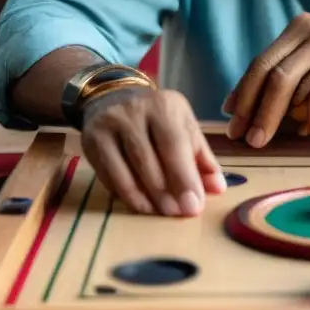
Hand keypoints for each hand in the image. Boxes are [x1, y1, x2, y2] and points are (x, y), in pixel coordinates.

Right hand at [81, 87, 226, 216]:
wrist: (112, 95)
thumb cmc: (157, 117)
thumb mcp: (183, 126)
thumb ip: (201, 157)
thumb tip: (218, 188)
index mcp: (164, 105)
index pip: (175, 144)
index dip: (185, 177)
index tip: (194, 206)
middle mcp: (134, 111)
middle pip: (149, 159)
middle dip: (166, 192)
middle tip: (178, 213)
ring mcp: (109, 125)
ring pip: (128, 170)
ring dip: (147, 198)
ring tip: (162, 213)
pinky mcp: (91, 140)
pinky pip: (109, 176)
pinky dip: (127, 195)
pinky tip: (141, 206)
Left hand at [222, 14, 309, 146]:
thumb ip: (302, 70)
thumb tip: (269, 109)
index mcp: (304, 25)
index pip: (262, 60)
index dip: (243, 90)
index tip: (231, 115)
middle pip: (271, 75)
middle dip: (252, 110)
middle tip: (244, 137)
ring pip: (292, 89)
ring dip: (276, 120)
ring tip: (269, 139)